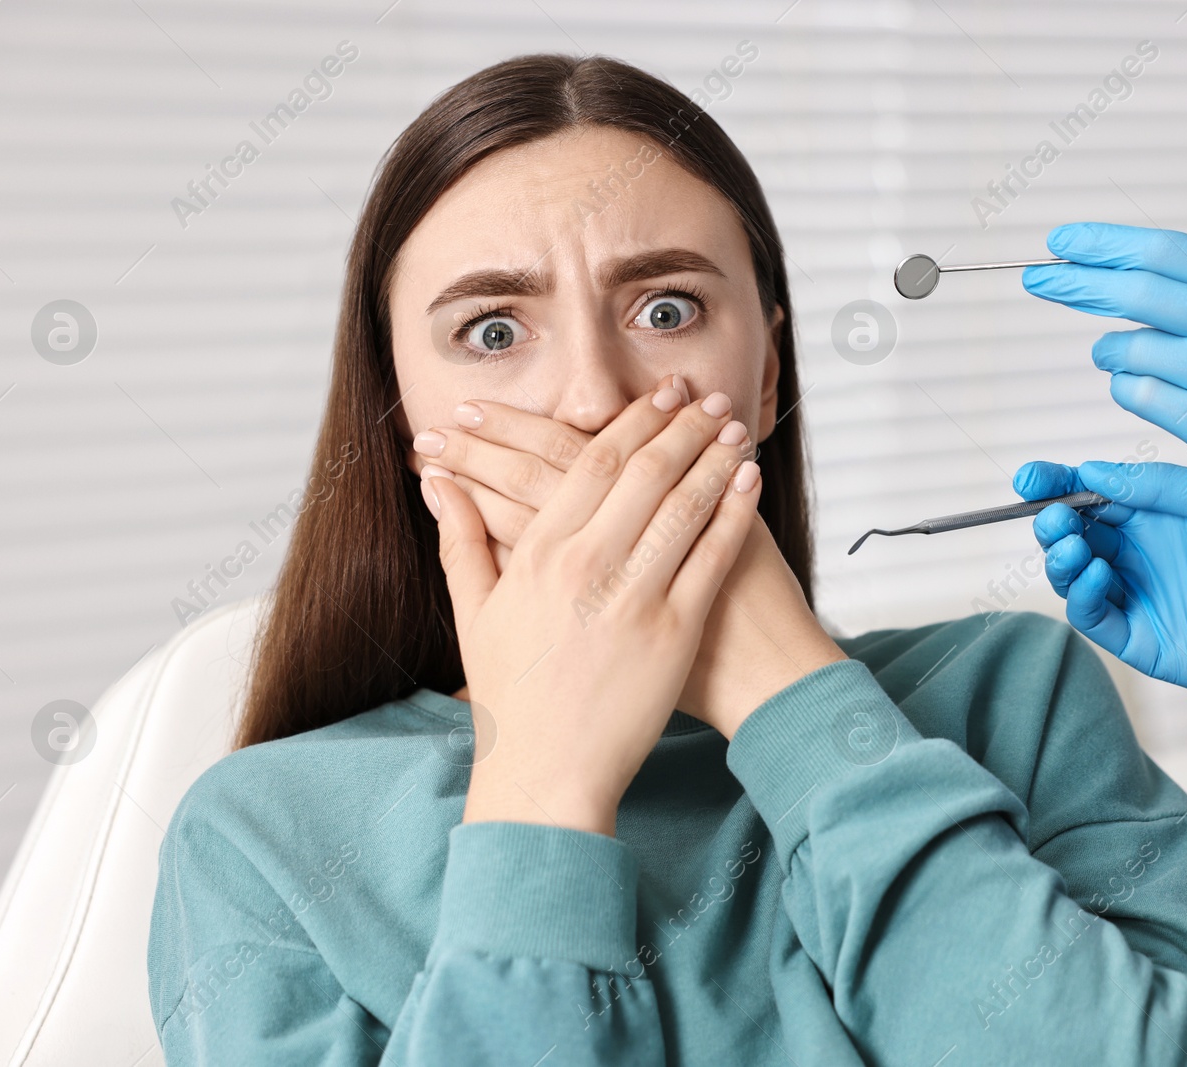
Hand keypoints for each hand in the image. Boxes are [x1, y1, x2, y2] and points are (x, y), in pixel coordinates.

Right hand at [407, 376, 845, 738]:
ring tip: (734, 426)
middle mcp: (587, 566)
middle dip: (681, 424)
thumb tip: (436, 483)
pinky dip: (733, 514)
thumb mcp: (474, 614)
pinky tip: (750, 483)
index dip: (632, 421)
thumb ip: (459, 541)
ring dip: (714, 457)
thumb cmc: (510, 696)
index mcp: (538, 554)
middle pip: (645, 471)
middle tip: (706, 395)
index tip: (659, 395)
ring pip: (684, 505)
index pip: (591, 462)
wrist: (546, 774)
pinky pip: (711, 557)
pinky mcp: (674, 633)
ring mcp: (634, 597)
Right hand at [1013, 458, 1186, 746]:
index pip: (1091, 494)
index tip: (1029, 477)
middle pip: (1071, 533)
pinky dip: (1080, 594)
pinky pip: (1090, 616)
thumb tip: (1092, 474)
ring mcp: (1137, 596)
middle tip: (1055, 518)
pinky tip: (1101, 576)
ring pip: (1071, 574)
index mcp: (1159, 515)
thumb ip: (1158, 484)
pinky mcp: (1139, 639)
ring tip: (1076, 547)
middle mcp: (1141, 554)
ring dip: (1059, 557)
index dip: (1054, 483)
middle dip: (1050, 521)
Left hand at [1021, 222, 1186, 575]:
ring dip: (1109, 352)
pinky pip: (1143, 400)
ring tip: (1110, 353)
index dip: (1102, 244)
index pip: (1164, 250)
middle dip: (1076, 284)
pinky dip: (1128, 390)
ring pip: (1131, 352)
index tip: (1058, 242)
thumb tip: (1138, 280)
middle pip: (1135, 294)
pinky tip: (1136, 388)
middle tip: (1036, 280)